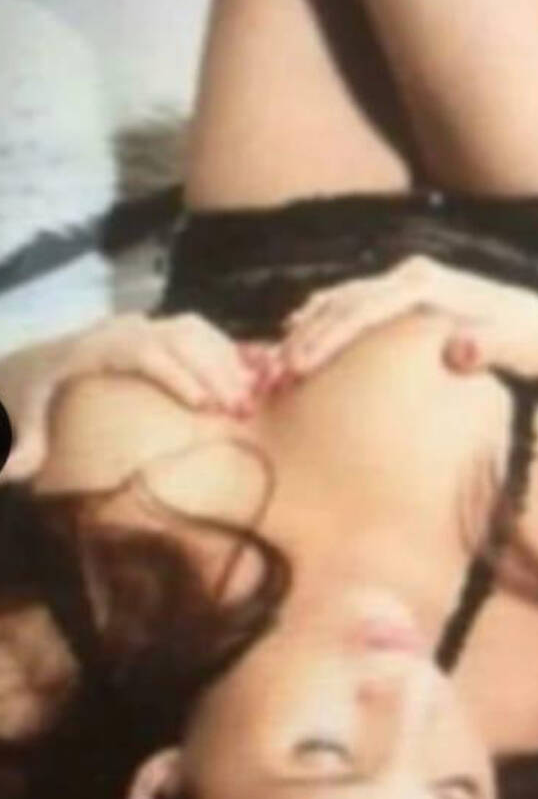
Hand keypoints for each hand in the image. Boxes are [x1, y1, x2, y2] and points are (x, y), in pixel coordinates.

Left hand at [0, 313, 280, 481]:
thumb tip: (11, 472)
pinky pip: (204, 334)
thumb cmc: (35, 391)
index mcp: (97, 345)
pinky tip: (253, 382)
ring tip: (253, 398)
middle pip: (181, 337)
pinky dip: (230, 354)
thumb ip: (23, 440)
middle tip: (241, 408)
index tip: (203, 407)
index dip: (176, 375)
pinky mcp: (164, 332)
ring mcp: (149, 326)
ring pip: (198, 331)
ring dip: (229, 361)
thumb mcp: (24, 411)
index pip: (144, 352)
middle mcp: (127, 328)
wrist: (36, 362)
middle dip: (215, 371)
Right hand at [281, 255, 537, 380]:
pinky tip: (303, 328)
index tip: (298, 367)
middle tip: (275, 371)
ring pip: (344, 298)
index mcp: (427, 283)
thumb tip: (457, 352)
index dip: (326, 338)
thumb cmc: (528, 341)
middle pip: (344, 302)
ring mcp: (409, 280)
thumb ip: (485, 348)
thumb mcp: (513, 347)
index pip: (362, 309)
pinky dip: (327, 315)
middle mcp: (412, 274)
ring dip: (310, 325)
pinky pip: (356, 301)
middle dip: (307, 335)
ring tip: (278, 356)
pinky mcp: (409, 293)